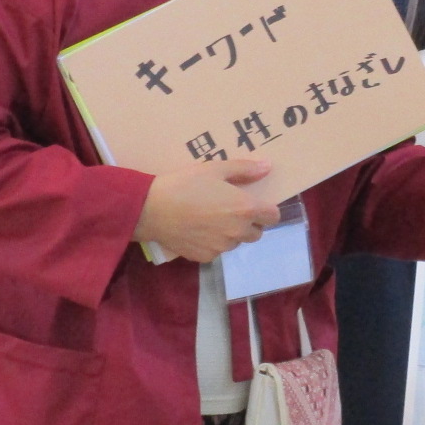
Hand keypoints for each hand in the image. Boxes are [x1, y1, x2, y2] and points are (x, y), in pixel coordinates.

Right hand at [133, 159, 281, 263]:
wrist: (152, 209)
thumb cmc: (185, 184)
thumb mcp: (215, 169)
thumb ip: (244, 169)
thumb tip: (268, 167)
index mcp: (245, 209)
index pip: (273, 217)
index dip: (266, 210)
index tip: (254, 203)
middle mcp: (238, 231)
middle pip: (257, 232)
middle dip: (249, 222)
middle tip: (230, 210)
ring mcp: (222, 247)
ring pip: (236, 242)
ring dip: (231, 233)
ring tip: (211, 219)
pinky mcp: (205, 257)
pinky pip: (217, 251)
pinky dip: (213, 242)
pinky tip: (198, 230)